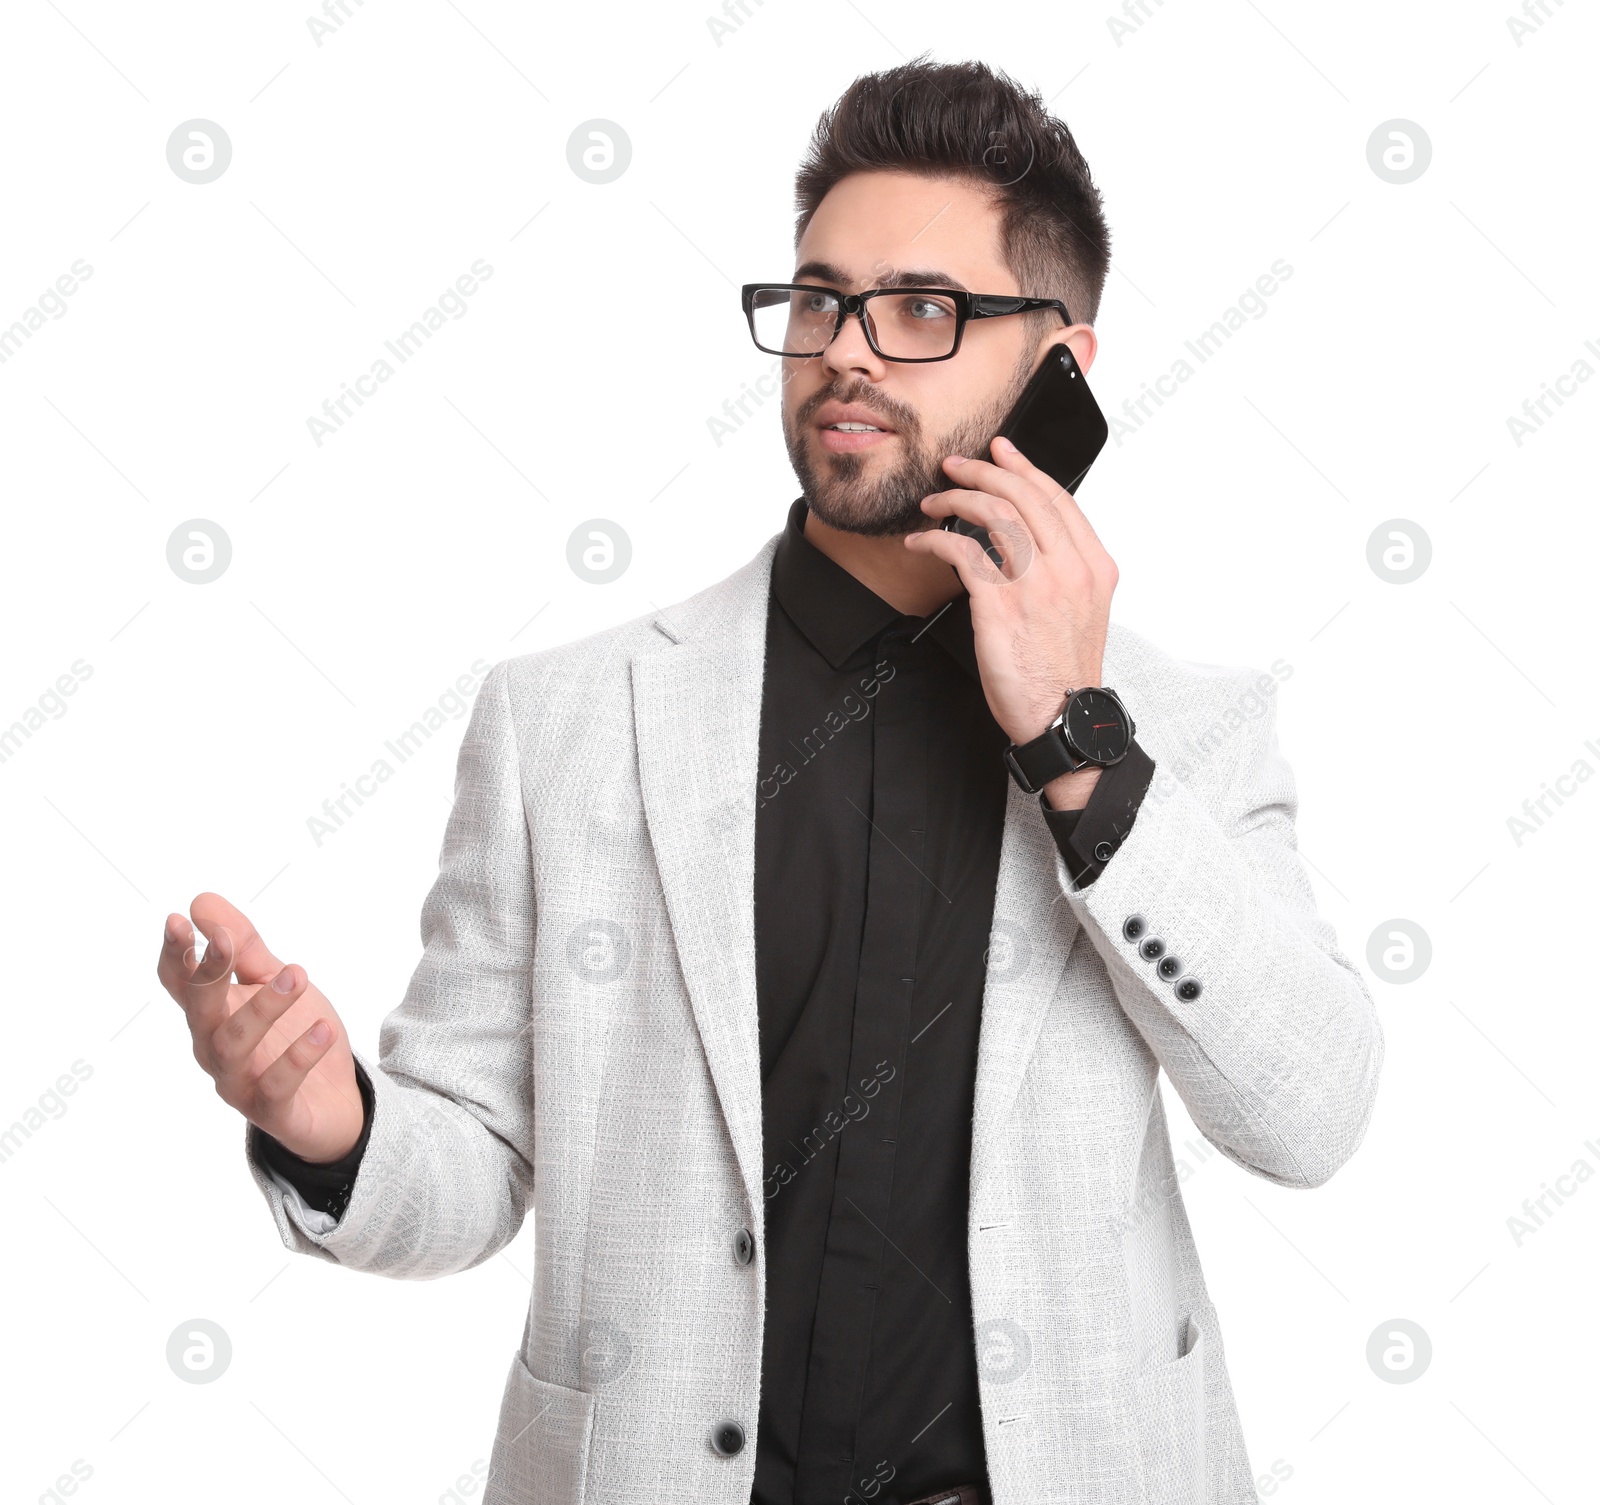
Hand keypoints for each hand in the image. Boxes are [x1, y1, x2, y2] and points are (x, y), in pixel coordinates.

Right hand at [157, 892, 362, 1162]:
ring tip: (297, 975)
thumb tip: (202, 900)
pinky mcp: (273, 1110)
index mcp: (213, 1014)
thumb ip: (245, 947)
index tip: (179, 918)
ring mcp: (240, 1082)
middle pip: (199, 1011)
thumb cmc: (293, 1035)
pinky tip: (322, 1029)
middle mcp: (215, 1048)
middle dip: (208, 974)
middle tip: (224, 939)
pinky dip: (299, 1056)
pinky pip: (278, 1086)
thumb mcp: (274, 981)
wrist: (334, 1100)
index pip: (181, 983)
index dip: (176, 954)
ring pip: (233, 1047)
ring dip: (263, 1008)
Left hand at [904, 433, 1119, 774]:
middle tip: (955, 467)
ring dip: (955, 499)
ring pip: (993, 514)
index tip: (1002, 451)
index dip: (1024, 467)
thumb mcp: (1083, 611)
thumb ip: (1064, 571)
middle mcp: (1069, 568)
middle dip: (983, 471)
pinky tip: (922, 543)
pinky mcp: (999, 605)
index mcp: (1094, 566)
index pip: (1057, 498)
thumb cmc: (1065, 672)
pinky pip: (962, 552)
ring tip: (934, 502)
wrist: (1063, 718)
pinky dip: (935, 541)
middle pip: (1023, 496)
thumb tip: (1029, 542)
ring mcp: (1036, 584)